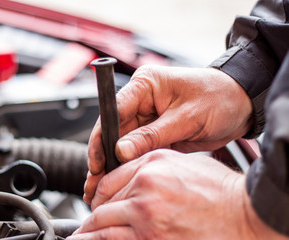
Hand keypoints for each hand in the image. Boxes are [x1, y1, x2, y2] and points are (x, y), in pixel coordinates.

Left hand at [70, 150, 287, 239]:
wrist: (241, 214)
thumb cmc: (217, 188)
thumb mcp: (180, 162)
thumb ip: (149, 166)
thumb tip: (128, 176)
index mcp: (149, 167)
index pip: (108, 181)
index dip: (98, 193)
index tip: (96, 201)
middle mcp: (143, 189)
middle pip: (102, 204)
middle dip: (93, 215)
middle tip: (88, 223)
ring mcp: (145, 217)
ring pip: (104, 226)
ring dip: (90, 233)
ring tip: (81, 237)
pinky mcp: (151, 239)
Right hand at [84, 66, 251, 203]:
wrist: (241, 104)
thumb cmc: (219, 97)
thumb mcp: (186, 117)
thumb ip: (152, 135)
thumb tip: (122, 150)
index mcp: (145, 84)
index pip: (114, 110)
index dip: (101, 136)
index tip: (98, 160)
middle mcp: (142, 99)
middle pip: (114, 129)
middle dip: (105, 155)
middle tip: (98, 180)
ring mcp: (148, 116)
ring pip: (123, 142)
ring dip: (115, 162)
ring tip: (105, 184)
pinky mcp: (155, 130)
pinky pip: (138, 148)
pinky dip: (131, 163)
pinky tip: (123, 178)